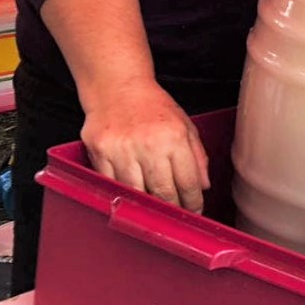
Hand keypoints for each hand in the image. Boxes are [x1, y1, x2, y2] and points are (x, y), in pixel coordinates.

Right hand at [79, 79, 210, 210]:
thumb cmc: (152, 106)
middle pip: (163, 193)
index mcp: (174, 137)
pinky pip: (111, 185)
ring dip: (146, 206)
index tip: (194, 211)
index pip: (188, 182)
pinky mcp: (99, 153)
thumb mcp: (184, 125)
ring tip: (154, 210)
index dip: (193, 203)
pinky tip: (130, 196)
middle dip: (172, 210)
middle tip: (176, 217)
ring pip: (136, 194)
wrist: (117, 87)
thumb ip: (197, 156)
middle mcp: (148, 145)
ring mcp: (121, 150)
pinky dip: (122, 194)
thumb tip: (204, 186)